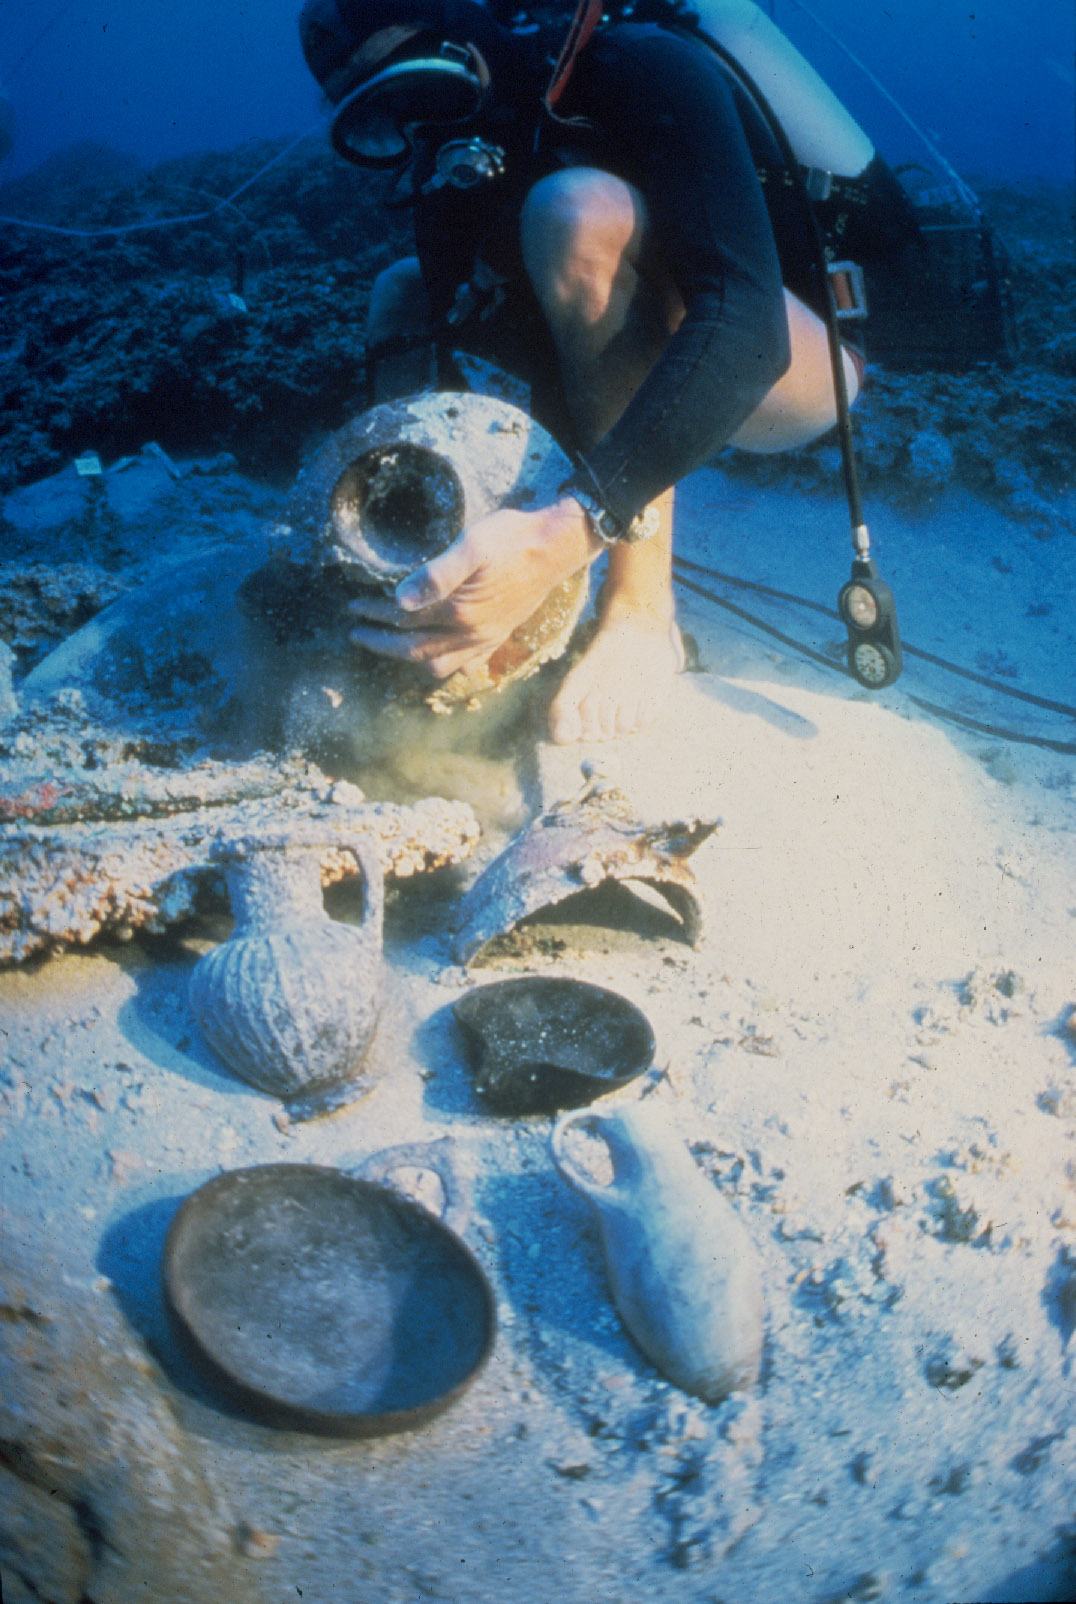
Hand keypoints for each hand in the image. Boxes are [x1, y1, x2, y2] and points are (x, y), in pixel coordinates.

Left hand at [348, 499, 599, 679]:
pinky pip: (467, 664)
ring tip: (389, 646)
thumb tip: (400, 598)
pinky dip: (445, 666)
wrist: (557, 546)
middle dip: (382, 643)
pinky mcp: (498, 636)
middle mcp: (471, 634)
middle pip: (415, 649)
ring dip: (409, 659)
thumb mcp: (472, 546)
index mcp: (460, 612)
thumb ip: (435, 574)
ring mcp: (486, 639)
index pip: (405, 618)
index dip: (375, 613)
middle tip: (357, 634)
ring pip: (438, 664)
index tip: (353, 607)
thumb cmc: (513, 539)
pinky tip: (437, 659)